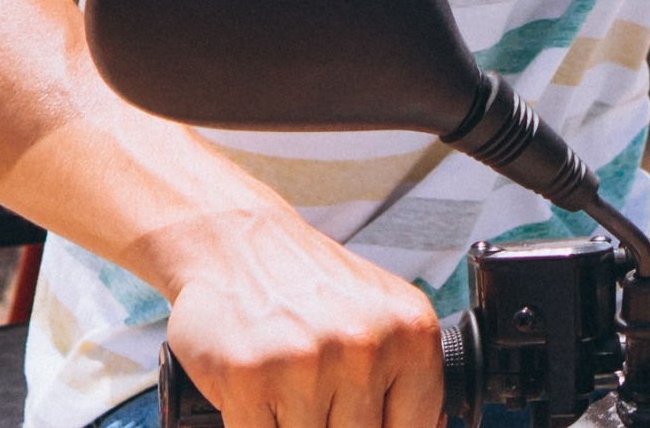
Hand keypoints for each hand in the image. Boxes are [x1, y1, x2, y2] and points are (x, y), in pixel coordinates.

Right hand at [138, 208, 442, 427]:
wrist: (233, 240)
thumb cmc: (308, 283)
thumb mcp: (380, 316)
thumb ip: (407, 375)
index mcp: (411, 332)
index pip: (416, 427)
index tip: (365, 419)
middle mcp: (365, 345)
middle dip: (334, 424)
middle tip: (318, 393)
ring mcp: (307, 362)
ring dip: (294, 425)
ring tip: (287, 388)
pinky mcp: (249, 376)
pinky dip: (254, 425)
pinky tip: (258, 395)